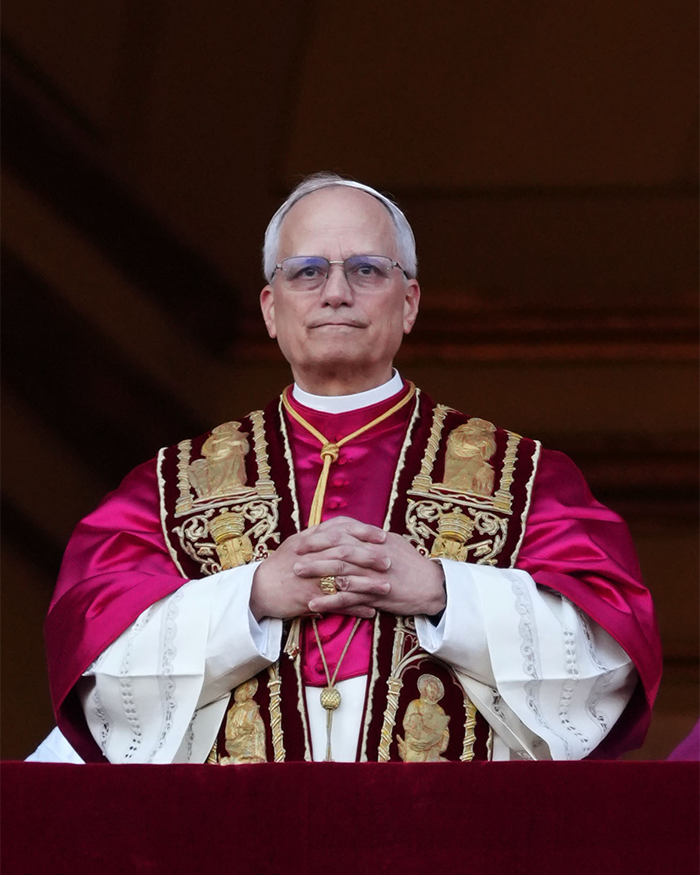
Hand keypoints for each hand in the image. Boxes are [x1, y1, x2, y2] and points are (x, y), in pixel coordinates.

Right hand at [249, 516, 389, 620]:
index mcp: (309, 540)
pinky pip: (336, 604)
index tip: (382, 536)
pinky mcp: (309, 599)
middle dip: (370, 558)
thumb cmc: (279, 564)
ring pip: (344, 580)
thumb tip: (340, 526)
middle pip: (345, 554)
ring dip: (368, 585)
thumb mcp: (296, 543)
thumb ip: (318, 534)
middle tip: (390, 562)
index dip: (363, 532)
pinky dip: (355, 608)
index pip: (340, 530)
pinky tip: (371, 611)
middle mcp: (311, 557)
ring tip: (387, 588)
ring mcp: (310, 578)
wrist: (259, 589)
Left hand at [304, 526, 445, 617]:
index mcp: (377, 541)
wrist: (432, 587)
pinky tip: (313, 604)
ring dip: (317, 573)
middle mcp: (374, 555)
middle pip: (339, 550)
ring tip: (297, 573)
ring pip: (341, 572)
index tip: (304, 537)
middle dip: (314, 551)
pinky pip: (349, 599)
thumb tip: (351, 530)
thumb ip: (371, 538)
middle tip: (295, 553)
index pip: (345, 533)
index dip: (323, 535)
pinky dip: (329, 601)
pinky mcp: (376, 596)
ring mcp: (374, 576)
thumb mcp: (393, 543)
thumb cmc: (412, 564)